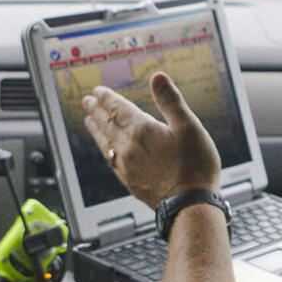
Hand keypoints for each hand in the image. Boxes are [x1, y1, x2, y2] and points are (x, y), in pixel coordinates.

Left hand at [81, 71, 220, 209]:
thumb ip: (170, 101)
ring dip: (96, 129)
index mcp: (141, 130)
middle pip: (107, 124)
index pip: (117, 109)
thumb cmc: (195, 166)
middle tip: (87, 101)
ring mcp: (126, 166)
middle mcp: (128, 147)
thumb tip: (158, 77)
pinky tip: (106, 149)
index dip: (107, 98)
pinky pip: (109, 160)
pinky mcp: (129, 181)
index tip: (98, 91)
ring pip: (105, 142)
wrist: (189, 204)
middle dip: (97, 110)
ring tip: (89, 120)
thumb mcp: (189, 126)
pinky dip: (104, 148)